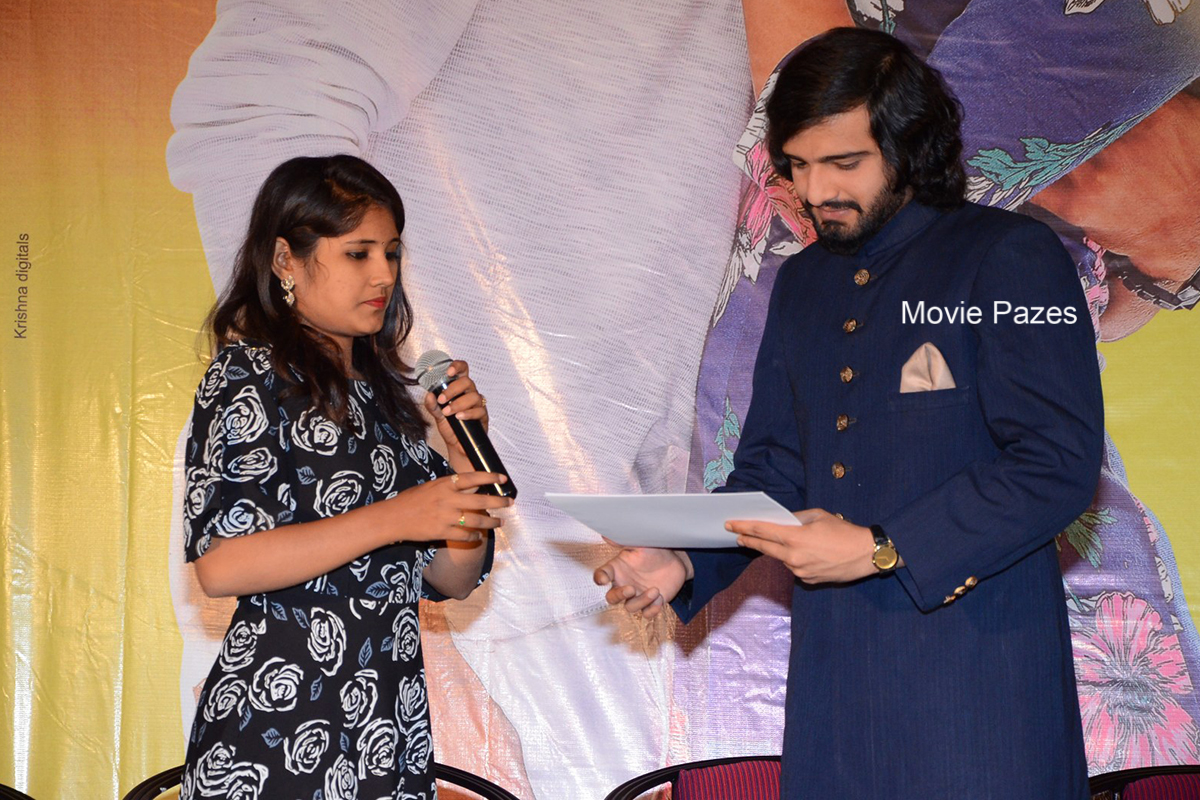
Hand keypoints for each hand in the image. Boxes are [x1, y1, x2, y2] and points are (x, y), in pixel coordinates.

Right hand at [385, 471, 511, 543]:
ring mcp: (446, 517)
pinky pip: (465, 536)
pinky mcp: (442, 532)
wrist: (393, 518)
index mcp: (445, 484)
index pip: (473, 478)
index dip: (490, 478)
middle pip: (481, 501)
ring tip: (500, 522)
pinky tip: (479, 536)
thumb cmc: (411, 500)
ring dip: (492, 522)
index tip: (503, 479)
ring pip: (477, 521)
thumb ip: (450, 487)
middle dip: (499, 502)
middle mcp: (448, 499)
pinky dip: (474, 536)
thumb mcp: (431, 486)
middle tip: (509, 503)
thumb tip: (471, 486)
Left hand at [423, 359, 488, 469]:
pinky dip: (468, 413)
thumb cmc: (450, 426)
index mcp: (459, 389)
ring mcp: (477, 404)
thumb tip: (429, 396)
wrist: (457, 445)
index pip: (463, 370)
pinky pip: (479, 410)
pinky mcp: (483, 416)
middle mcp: (469, 393)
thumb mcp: (437, 415)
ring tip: (447, 412)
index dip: (457, 366)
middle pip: (467, 381)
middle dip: (453, 389)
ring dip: (458, 403)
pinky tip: (459, 417)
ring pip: (473, 396)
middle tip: (442, 400)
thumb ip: (432, 405)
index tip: (448, 372)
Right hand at [594, 542, 691, 618]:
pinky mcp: (651, 603)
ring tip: (655, 590)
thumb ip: (624, 541)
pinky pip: (647, 613)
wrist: (674, 560)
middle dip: (619, 596)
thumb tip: (606, 535)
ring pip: (630, 607)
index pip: (602, 575)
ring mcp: (637, 595)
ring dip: (641, 601)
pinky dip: (652, 610)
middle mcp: (624, 584)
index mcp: (618, 569)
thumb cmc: (654, 550)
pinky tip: (660, 599)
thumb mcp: (640, 543)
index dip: (599, 578)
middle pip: (612, 598)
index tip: (603, 579)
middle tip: (631, 589)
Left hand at [727, 508, 879, 583]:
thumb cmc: (843, 531)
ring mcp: (799, 571)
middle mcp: (793, 557)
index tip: (730, 525)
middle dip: (749, 540)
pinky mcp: (807, 581)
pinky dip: (795, 559)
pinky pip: (794, 567)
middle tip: (737, 535)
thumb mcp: (818, 516)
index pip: (762, 531)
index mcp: (794, 538)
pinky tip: (809, 553)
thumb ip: (796, 518)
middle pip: (764, 548)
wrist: (865, 554)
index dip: (744, 527)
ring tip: (792, 540)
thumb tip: (782, 521)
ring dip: (779, 550)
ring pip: (781, 558)